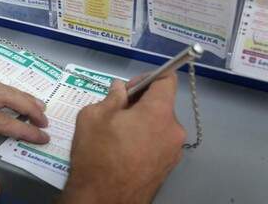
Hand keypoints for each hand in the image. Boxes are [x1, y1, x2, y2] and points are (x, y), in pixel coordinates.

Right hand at [59, 74, 185, 203]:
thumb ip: (112, 96)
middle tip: (117, 111)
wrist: (104, 201)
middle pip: (162, 103)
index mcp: (159, 113)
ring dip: (143, 120)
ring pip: (160, 123)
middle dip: (141, 101)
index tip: (130, 88)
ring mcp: (174, 151)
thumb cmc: (97, 154)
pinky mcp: (168, 167)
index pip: (167, 80)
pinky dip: (146, 137)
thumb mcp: (95, 116)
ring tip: (119, 132)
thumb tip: (121, 89)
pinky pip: (160, 141)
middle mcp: (174, 131)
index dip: (148, 77)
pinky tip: (126, 148)